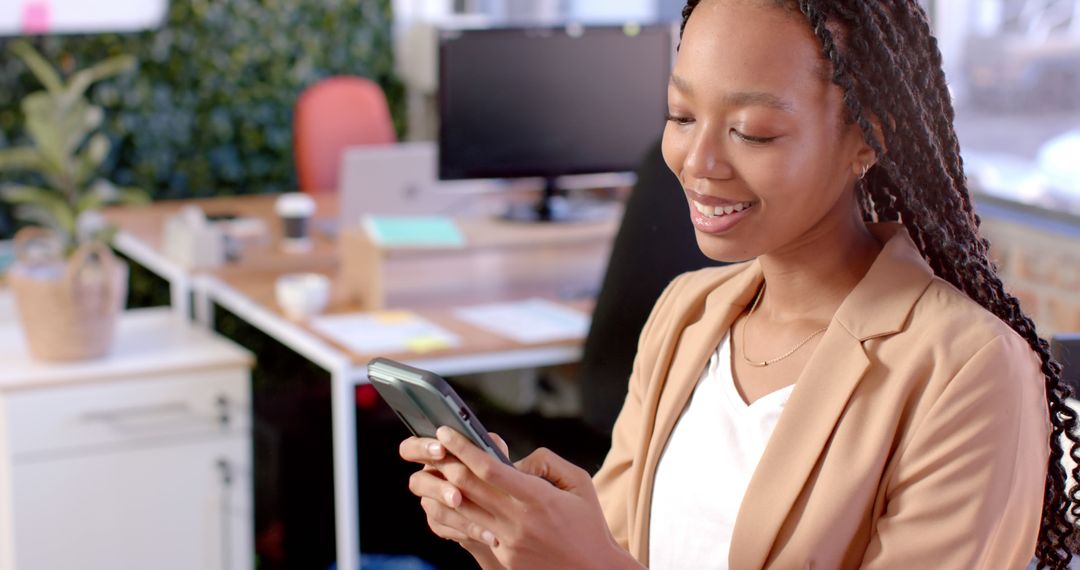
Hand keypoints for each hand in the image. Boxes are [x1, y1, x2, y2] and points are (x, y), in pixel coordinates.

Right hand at [399, 433, 507, 569]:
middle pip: (417, 482)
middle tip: (457, 496)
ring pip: (431, 508)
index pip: (411, 448)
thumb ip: (490, 445)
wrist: (503, 507)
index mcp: (434, 455)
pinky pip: (444, 528)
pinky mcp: (438, 524)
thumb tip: (487, 442)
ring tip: (477, 518)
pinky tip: (484, 532)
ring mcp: (430, 502)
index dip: (421, 448)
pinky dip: (465, 529)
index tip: (442, 450)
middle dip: (438, 489)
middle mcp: (428, 478)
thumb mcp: (496, 456)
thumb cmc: (494, 473)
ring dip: (453, 513)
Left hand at [435, 427, 641, 569]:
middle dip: (446, 462)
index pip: (489, 469)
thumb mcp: (579, 483)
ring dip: (445, 487)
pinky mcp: (504, 557)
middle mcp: (519, 520)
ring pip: (463, 510)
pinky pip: (474, 530)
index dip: (464, 448)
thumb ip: (547, 462)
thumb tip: (515, 461)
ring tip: (436, 470)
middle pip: (468, 487)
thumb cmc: (589, 524)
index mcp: (538, 498)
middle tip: (433, 445)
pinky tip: (452, 499)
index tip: (447, 431)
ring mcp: (508, 542)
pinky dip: (459, 513)